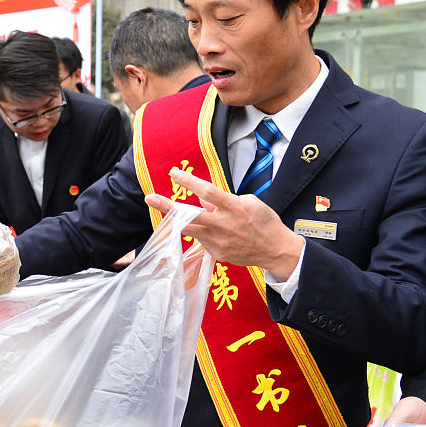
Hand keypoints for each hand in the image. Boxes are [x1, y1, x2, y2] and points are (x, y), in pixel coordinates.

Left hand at [145, 168, 303, 277]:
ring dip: (176, 220)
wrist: (275, 251)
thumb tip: (204, 199)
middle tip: (149, 198)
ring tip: (165, 210)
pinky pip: (202, 239)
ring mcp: (218, 242)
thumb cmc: (264, 222)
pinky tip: (214, 231)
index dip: (189, 182)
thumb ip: (224, 200)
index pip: (207, 192)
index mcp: (234, 208)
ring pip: (190, 229)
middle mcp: (223, 225)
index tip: (173, 173)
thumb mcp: (249, 202)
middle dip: (167, 206)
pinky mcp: (216, 253)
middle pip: (190, 215)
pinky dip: (202, 231)